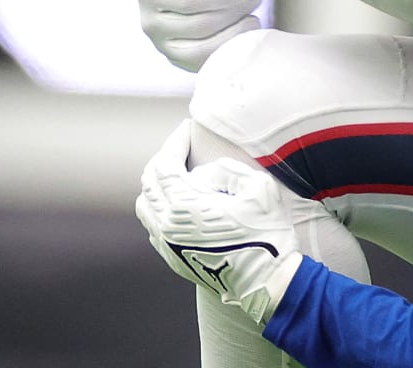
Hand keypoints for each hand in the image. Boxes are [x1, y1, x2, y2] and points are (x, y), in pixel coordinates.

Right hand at [136, 0, 264, 71]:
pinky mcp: (178, 59)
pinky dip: (228, 49)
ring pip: (201, 50)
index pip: (191, 0)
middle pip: (200, 25)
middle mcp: (150, 22)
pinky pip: (204, 64)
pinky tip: (244, 32)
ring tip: (253, 17)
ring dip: (234, 33)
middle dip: (234, 11)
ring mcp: (162, 44)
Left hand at [136, 121, 307, 324]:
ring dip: (157, 185)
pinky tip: (181, 203)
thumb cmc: (266, 234)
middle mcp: (168, 226)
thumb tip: (202, 171)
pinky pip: (153, 227)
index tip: (187, 128)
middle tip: (181, 148)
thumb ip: (224, 170)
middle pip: (149, 182)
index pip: (165, 164)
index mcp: (184, 206)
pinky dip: (160, 208)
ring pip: (146, 206)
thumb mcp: (257, 188)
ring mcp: (168, 245)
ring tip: (178, 174)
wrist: (265, 283)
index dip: (175, 142)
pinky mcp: (173, 259)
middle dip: (164, 159)